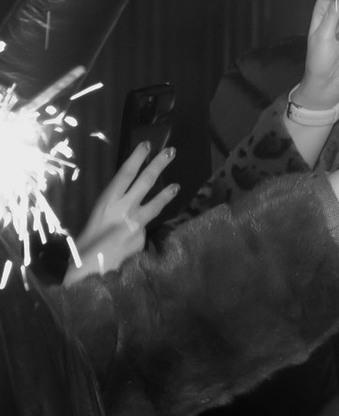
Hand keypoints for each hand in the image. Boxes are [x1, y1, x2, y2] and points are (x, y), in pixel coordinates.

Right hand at [71, 140, 174, 276]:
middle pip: (145, 181)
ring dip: (167, 193)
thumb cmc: (86, 244)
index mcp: (106, 202)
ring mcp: (136, 224)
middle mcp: (123, 209)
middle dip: (159, 164)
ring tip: (176, 186)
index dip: (137, 158)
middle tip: (171, 151)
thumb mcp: (96, 219)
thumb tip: (131, 203)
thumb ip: (114, 209)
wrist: (87, 270)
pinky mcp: (143, 238)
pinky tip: (131, 243)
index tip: (147, 145)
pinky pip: (146, 231)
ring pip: (155, 204)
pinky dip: (142, 233)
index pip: (125, 174)